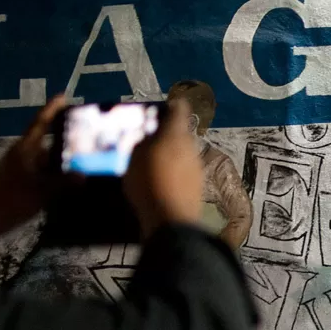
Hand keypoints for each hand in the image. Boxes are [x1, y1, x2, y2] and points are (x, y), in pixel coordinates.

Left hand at [0, 95, 69, 232]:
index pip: (39, 124)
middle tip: (82, 136)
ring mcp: (15, 168)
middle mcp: (19, 155)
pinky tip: (64, 181)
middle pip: (44, 142)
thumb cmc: (13, 200)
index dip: (51, 110)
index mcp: (24, 150)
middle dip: (62, 139)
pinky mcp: (15, 180)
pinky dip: (51, 172)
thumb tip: (83, 175)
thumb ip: (63, 183)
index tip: (62, 96)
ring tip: (79, 160)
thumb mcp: (42, 192)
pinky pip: (38, 171)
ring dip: (58, 159)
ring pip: (42, 159)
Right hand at [124, 99, 204, 239]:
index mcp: (177, 134)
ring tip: (148, 162)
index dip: (167, 106)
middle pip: (179, 132)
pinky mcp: (197, 186)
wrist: (170, 222)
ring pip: (182, 152)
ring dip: (169, 154)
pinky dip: (172, 172)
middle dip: (164, 134)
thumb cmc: (148, 184)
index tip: (153, 111)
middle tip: (144, 140)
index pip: (179, 108)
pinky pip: (183, 171)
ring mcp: (197, 168)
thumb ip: (140, 141)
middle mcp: (192, 147)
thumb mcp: (133, 158)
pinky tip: (158, 181)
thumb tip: (144, 133)